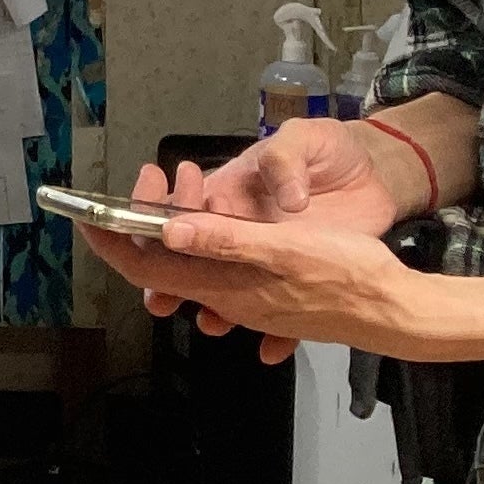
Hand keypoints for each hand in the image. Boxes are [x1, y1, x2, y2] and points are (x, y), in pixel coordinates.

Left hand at [70, 129, 434, 365]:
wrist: (398, 310)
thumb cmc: (347, 276)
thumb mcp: (285, 249)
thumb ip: (225, 239)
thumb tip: (167, 229)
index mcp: (222, 282)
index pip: (145, 264)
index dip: (110, 240)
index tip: (85, 213)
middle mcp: (225, 293)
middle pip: (163, 257)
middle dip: (150, 213)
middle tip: (163, 172)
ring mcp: (246, 295)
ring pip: (192, 256)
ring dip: (182, 218)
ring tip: (191, 178)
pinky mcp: (266, 291)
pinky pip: (222, 261)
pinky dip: (211, 230)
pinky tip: (219, 204)